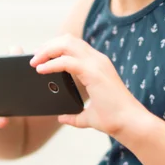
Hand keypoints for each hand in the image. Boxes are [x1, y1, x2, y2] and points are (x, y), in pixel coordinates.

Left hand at [30, 34, 145, 137]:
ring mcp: (97, 64)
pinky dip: (51, 63)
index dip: (56, 47)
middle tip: (34, 57)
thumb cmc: (114, 119)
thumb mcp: (89, 116)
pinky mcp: (93, 72)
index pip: (74, 45)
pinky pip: (67, 61)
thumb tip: (62, 117)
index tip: (41, 56)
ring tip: (35, 61)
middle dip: (48, 45)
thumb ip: (75, 115)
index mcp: (98, 65)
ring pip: (66, 44)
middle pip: (68, 39)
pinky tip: (41, 70)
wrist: (130, 124)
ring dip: (47, 50)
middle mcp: (98, 60)